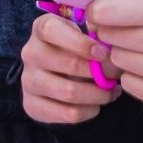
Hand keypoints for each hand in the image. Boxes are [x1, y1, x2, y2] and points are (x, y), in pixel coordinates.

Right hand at [20, 10, 121, 124]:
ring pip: (69, 92)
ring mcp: (28, 80)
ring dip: (97, 94)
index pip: (52, 30)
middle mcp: (30, 53)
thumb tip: (113, 57)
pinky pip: (68, 114)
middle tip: (115, 75)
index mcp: (41, 28)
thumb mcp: (82, 35)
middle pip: (68, 64)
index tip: (102, 53)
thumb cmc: (74, 48)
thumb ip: (96, 39)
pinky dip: (89, 111)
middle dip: (99, 72)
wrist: (54, 72)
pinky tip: (96, 105)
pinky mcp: (32, 105)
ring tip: (110, 91)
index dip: (80, 42)